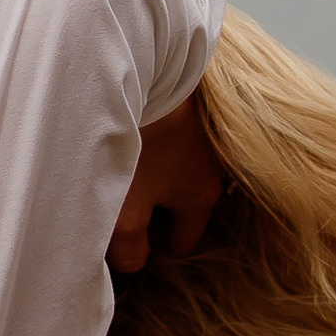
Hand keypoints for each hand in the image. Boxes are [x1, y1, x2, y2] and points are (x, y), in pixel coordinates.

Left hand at [109, 92, 221, 277]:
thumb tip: (134, 265)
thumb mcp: (126, 211)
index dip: (159, 250)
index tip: (137, 248)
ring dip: (157, 168)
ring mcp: (204, 130)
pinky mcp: (190, 99)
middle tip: (126, 205)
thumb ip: (130, 246)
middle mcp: (210, 166)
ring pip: (179, 163)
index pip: (185, 241)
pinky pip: (173, 130)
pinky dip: (156, 136)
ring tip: (125, 164)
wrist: (149, 71)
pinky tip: (132, 128)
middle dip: (159, 208)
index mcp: (199, 197)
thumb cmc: (139, 148)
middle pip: (184, 201)